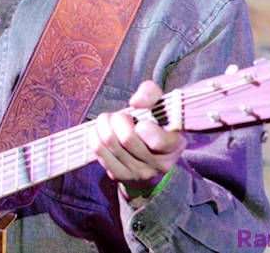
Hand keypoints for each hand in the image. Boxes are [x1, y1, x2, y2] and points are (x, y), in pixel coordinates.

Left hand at [93, 81, 185, 201]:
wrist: (149, 153)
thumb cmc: (154, 123)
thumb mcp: (160, 105)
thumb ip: (151, 94)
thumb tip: (136, 102)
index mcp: (174, 145)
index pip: (158, 140)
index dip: (144, 126)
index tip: (139, 119)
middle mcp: (159, 164)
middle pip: (127, 138)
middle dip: (118, 119)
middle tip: (119, 116)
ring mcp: (140, 173)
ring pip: (110, 143)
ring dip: (104, 125)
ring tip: (109, 121)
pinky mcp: (122, 176)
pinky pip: (99, 153)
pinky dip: (95, 137)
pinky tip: (100, 132)